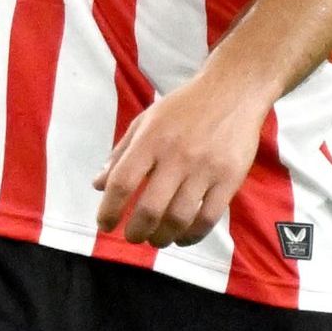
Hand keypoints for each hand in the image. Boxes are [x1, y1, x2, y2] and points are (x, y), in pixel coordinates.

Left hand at [94, 68, 264, 248]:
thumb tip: (98, 185)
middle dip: (136, 232)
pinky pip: (208, 218)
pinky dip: (192, 235)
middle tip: (133, 237)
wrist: (233, 91)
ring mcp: (205, 168)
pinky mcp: (230, 178)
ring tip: (157, 239)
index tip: (105, 224)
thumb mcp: (146, 121)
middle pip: (150, 209)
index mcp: (151, 139)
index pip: (122, 182)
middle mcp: (177, 155)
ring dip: (162, 238)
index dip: (109, 210)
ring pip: (179, 218)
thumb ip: (121, 153)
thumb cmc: (185, 107)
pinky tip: (182, 237)